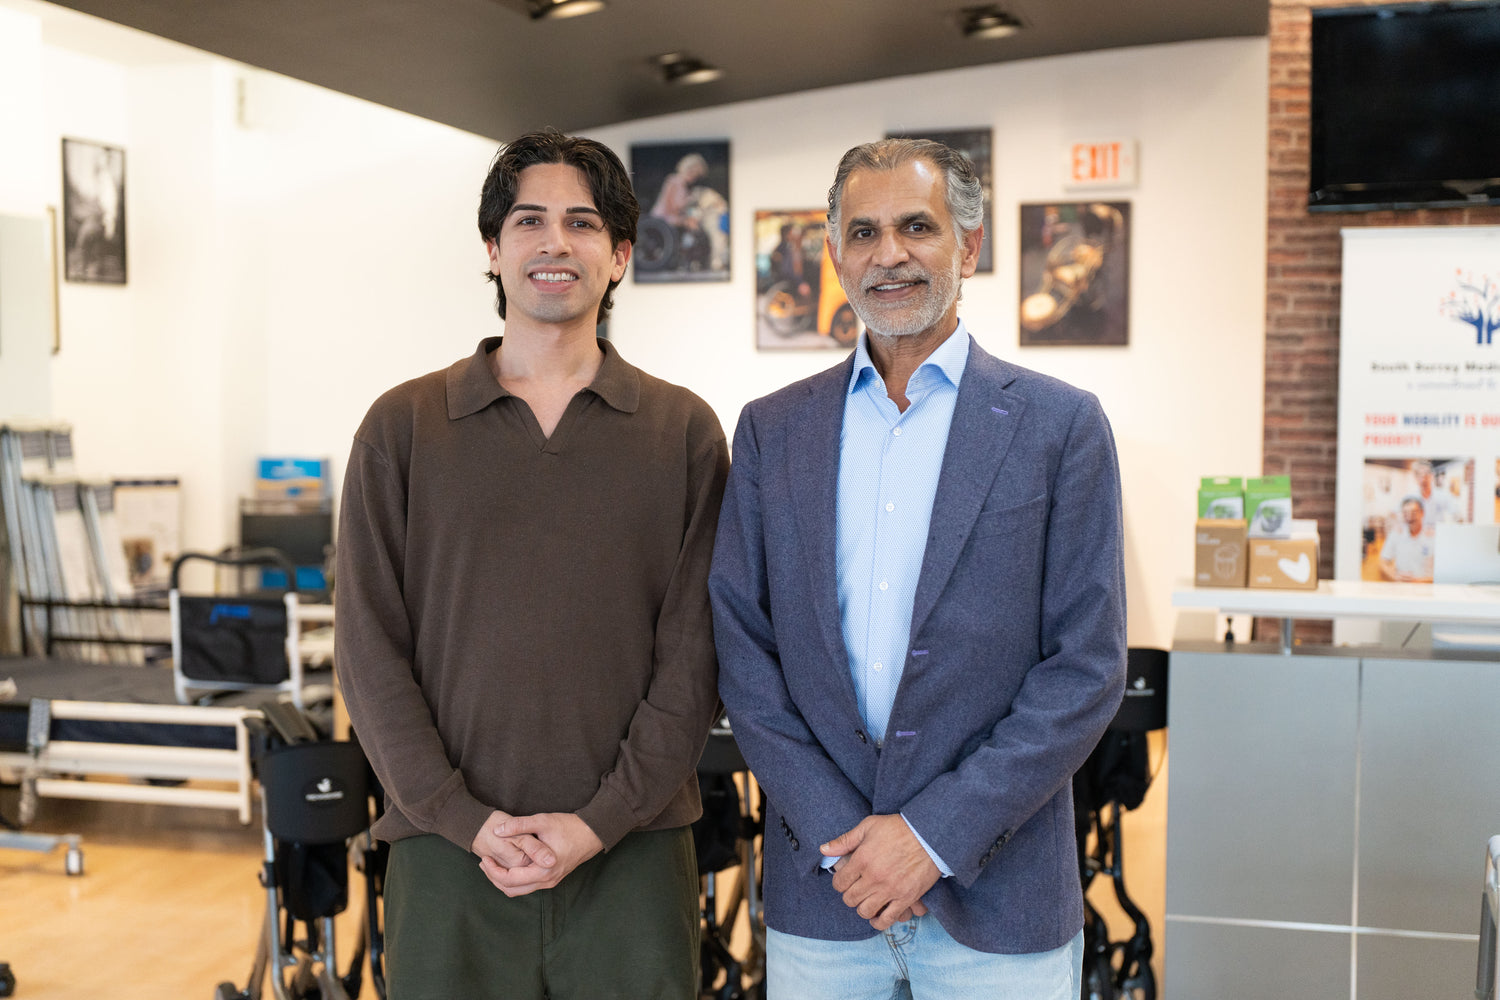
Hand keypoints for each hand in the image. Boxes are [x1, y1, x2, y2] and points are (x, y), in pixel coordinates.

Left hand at [477, 812, 603, 897]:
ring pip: (520, 890)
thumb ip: (518, 825)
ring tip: (493, 864)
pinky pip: (529, 885)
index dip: (493, 871)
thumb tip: (496, 831)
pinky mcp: (553, 878)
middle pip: (512, 890)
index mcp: (543, 870)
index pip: (509, 880)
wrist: (593, 832)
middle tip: (484, 862)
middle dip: (495, 878)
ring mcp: (551, 881)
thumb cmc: (569, 826)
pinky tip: (510, 864)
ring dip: (504, 880)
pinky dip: (515, 879)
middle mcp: (547, 881)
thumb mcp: (542, 821)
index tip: (484, 858)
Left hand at [822, 815, 939, 930]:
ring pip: (865, 911)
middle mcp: (874, 878)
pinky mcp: (906, 898)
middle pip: (850, 899)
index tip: (845, 879)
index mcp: (862, 859)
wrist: (929, 835)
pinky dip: (879, 921)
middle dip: (849, 895)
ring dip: (862, 907)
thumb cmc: (898, 828)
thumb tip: (824, 849)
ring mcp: (890, 890)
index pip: (840, 883)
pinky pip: (887, 919)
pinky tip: (877, 915)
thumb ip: (845, 840)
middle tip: (856, 888)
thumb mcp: (869, 826)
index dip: (839, 882)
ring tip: (867, 900)